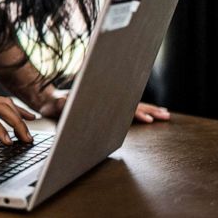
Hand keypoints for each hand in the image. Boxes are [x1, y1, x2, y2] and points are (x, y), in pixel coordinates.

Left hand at [39, 96, 170, 122]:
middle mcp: (107, 100)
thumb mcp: (58, 103)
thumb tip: (63, 100)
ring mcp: (109, 103)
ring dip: (150, 110)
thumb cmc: (56, 103)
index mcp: (100, 99)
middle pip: (133, 104)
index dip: (136, 111)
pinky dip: (141, 112)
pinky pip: (127, 110)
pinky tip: (150, 115)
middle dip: (150, 110)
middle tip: (165, 116)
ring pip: (134, 106)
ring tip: (165, 115)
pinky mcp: (108, 108)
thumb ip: (62, 102)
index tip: (148, 118)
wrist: (51, 101)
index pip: (121, 106)